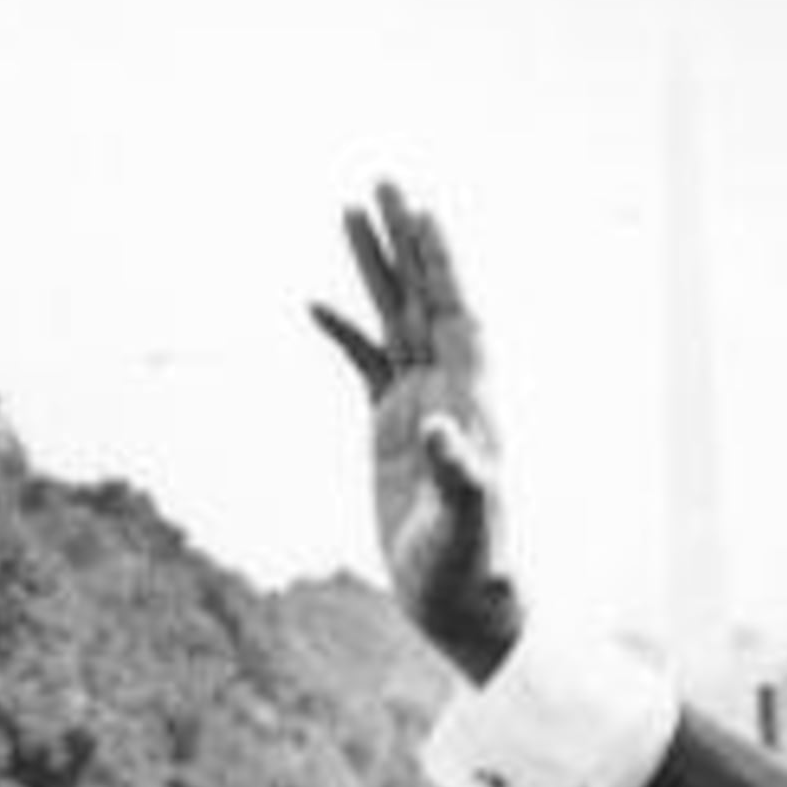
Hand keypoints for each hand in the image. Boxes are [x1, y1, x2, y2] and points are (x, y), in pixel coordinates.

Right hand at [313, 182, 523, 683]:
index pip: (455, 315)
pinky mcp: (391, 430)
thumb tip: (441, 429)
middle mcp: (450, 390)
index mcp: (471, 400)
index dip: (440, 266)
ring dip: (375, 268)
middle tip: (382, 183)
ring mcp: (419, 405)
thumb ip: (459, 475)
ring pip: (394, 319)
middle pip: (424, 299)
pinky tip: (314, 304)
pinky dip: (343, 332)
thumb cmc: (472, 568)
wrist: (462, 604)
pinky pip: (365, 364)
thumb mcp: (465, 523)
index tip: (422, 213)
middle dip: (403, 242)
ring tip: (349, 211)